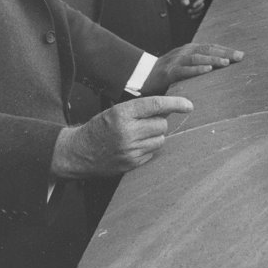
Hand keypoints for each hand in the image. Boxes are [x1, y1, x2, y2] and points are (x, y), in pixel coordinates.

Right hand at [50, 96, 192, 178]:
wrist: (79, 152)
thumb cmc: (100, 127)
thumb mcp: (116, 111)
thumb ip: (141, 109)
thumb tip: (170, 109)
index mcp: (122, 113)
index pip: (156, 105)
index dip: (176, 103)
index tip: (189, 105)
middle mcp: (127, 132)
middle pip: (162, 124)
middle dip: (159, 122)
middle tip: (146, 122)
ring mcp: (129, 150)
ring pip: (160, 140)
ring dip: (155, 136)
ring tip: (138, 135)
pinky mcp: (131, 163)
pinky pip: (153, 153)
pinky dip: (148, 149)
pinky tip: (134, 147)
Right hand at [140, 42, 243, 94]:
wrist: (143, 75)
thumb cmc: (168, 71)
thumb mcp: (186, 64)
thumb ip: (200, 63)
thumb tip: (223, 67)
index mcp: (190, 49)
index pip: (211, 47)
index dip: (226, 49)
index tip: (242, 55)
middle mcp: (184, 52)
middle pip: (207, 49)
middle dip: (225, 52)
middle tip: (240, 57)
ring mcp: (176, 61)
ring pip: (197, 57)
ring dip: (213, 59)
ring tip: (226, 62)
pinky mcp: (168, 72)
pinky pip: (184, 70)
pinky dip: (196, 69)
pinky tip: (207, 69)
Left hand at [169, 0, 203, 17]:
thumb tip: (186, 5)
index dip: (198, 3)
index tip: (192, 6)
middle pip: (201, 5)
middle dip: (196, 9)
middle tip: (188, 11)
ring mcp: (193, 2)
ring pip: (198, 10)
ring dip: (194, 13)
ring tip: (188, 14)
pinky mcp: (189, 6)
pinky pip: (193, 12)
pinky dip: (192, 15)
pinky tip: (188, 16)